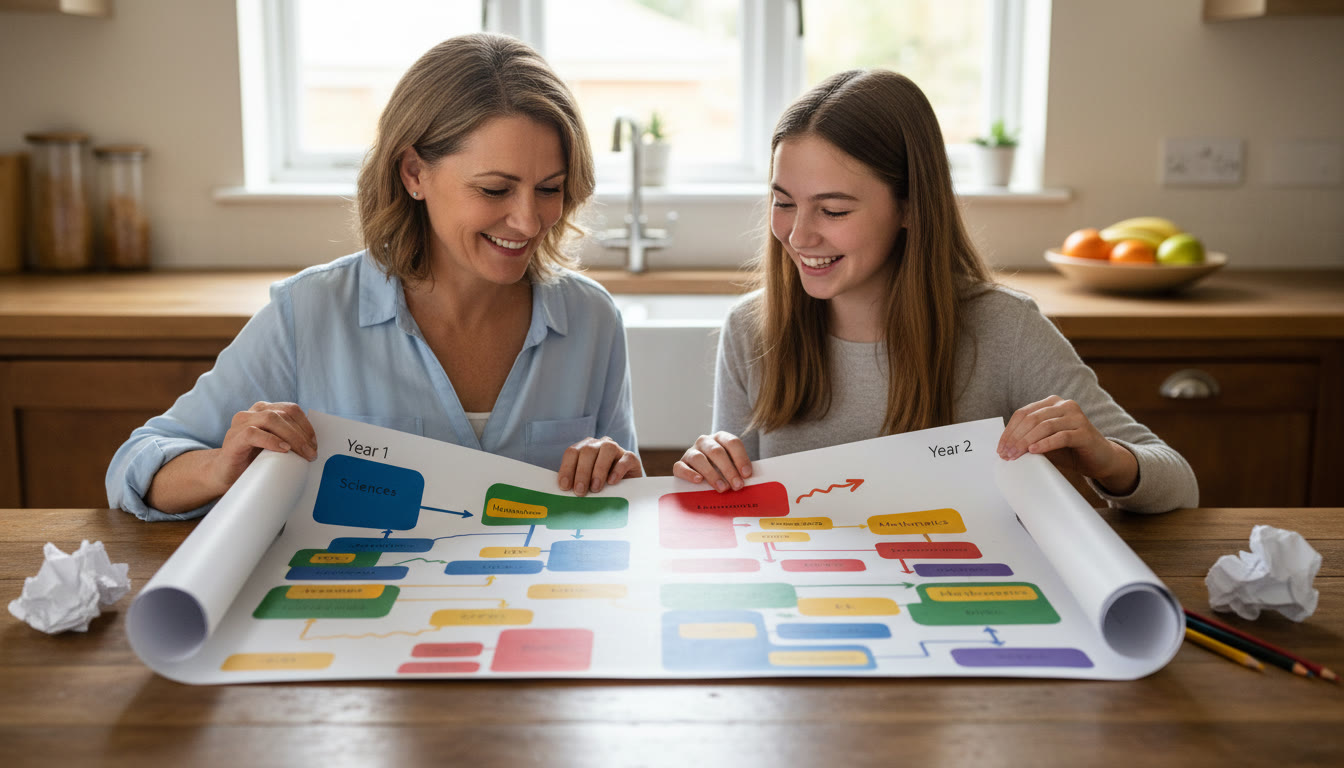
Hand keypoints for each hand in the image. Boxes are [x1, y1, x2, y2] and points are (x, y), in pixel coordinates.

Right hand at [211, 402, 317, 494]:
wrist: (224, 474)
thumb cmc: (252, 460)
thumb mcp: (274, 446)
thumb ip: (288, 438)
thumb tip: (314, 445)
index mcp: (263, 411)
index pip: (290, 409)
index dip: (306, 425)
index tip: (314, 443)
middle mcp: (251, 413)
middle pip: (283, 414)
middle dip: (301, 434)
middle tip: (311, 453)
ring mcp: (240, 424)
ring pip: (271, 419)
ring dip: (292, 436)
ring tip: (302, 453)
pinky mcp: (233, 439)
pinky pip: (253, 433)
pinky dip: (271, 440)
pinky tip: (283, 449)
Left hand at [557, 436, 641, 495]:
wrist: (626, 488)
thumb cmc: (602, 486)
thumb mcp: (586, 483)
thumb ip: (576, 483)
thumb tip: (565, 492)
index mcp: (584, 448)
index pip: (572, 452)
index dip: (567, 468)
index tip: (565, 486)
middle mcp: (600, 444)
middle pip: (588, 451)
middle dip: (582, 472)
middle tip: (580, 491)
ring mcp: (617, 449)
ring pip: (607, 449)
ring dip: (599, 469)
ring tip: (595, 488)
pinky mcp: (631, 458)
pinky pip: (625, 458)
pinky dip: (617, 470)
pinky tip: (612, 482)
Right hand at [672, 431, 751, 491]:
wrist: (701, 472)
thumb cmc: (722, 469)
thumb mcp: (732, 465)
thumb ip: (739, 470)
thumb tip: (748, 481)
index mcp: (721, 438)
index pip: (732, 443)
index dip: (741, 458)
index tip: (747, 474)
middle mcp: (705, 441)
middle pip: (716, 451)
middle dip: (728, 469)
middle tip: (737, 485)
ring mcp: (691, 451)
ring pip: (699, 458)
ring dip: (712, 474)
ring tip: (722, 488)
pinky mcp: (680, 463)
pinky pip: (681, 467)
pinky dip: (690, 474)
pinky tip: (699, 481)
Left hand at [998, 395, 1137, 493]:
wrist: (1100, 460)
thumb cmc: (1070, 451)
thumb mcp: (1045, 442)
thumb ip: (1029, 438)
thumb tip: (1005, 446)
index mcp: (1052, 404)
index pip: (1023, 414)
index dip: (1009, 431)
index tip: (1000, 448)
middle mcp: (1064, 405)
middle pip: (1031, 419)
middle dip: (1015, 438)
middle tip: (1006, 454)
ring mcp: (1076, 416)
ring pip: (1044, 426)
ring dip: (1026, 442)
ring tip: (1016, 455)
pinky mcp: (1085, 431)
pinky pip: (1061, 436)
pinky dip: (1045, 444)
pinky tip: (1034, 451)